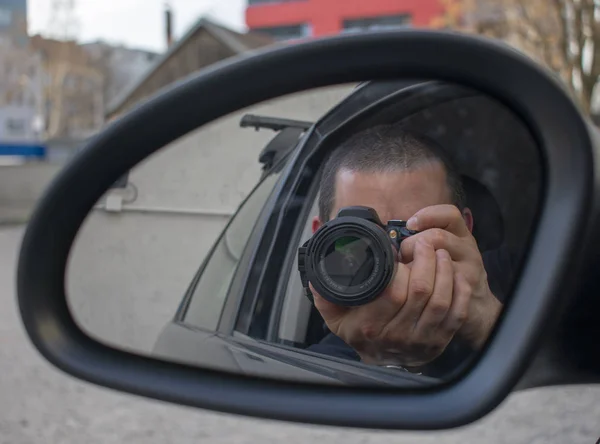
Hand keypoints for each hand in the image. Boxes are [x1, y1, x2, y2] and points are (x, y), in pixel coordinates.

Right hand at [311, 241, 470, 367]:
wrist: (379, 362)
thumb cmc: (360, 332)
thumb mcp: (335, 316)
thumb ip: (325, 295)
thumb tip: (318, 278)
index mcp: (371, 324)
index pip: (393, 291)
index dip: (403, 267)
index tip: (403, 249)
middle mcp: (397, 334)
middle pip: (421, 292)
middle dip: (427, 261)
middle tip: (425, 244)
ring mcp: (421, 340)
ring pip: (441, 301)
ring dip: (444, 272)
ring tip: (440, 254)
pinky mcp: (440, 341)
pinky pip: (457, 315)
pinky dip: (460, 293)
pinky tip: (455, 275)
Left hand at [400, 205, 502, 349]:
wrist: (475, 304)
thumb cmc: (449, 271)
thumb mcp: (442, 248)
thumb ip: (423, 238)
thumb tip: (387, 237)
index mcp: (461, 235)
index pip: (449, 214)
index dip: (427, 215)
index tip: (409, 224)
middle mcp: (467, 250)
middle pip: (437, 236)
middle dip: (412, 244)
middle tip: (402, 256)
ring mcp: (468, 271)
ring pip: (438, 261)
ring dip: (415, 266)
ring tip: (406, 272)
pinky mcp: (463, 293)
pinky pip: (440, 285)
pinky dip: (423, 285)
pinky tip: (413, 289)